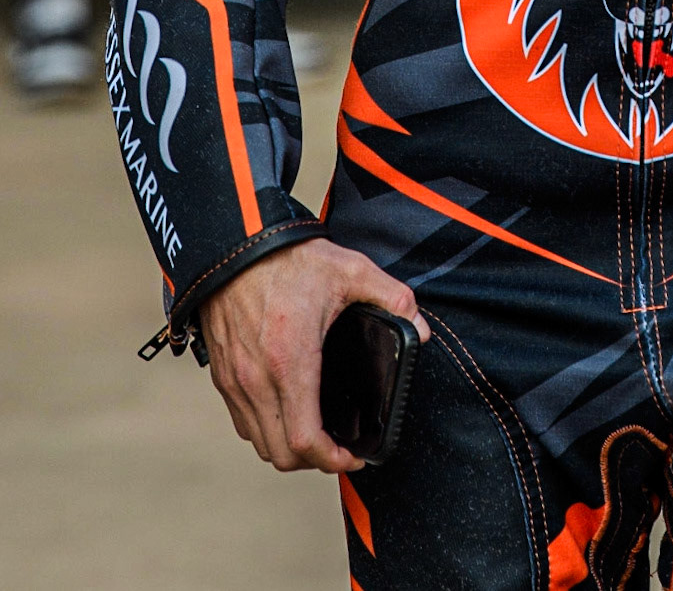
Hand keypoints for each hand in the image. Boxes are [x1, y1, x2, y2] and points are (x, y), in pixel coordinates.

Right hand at [199, 237, 429, 473]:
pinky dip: (266, 429)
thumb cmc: (286, 258)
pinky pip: (243, 421)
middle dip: (314, 461)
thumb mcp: (348, 269)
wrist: (234, 244)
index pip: (305, 441)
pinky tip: (288, 410)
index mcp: (290, 362)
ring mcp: (234, 380)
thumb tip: (419, 327)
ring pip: (259, 442)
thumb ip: (391, 297)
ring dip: (288, 448)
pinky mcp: (221, 374)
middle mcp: (256, 380)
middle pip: (280, 455)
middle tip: (340, 447)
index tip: (355, 454)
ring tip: (316, 433)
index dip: (333, 460)